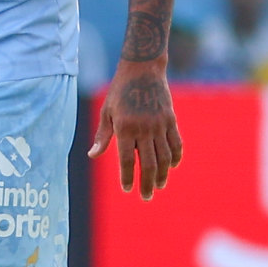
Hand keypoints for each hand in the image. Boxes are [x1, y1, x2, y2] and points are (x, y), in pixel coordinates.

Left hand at [88, 62, 182, 200]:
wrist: (143, 69)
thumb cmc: (119, 91)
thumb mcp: (107, 112)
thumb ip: (102, 136)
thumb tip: (92, 155)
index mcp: (125, 127)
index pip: (128, 160)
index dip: (128, 177)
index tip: (127, 189)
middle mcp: (144, 128)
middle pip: (149, 163)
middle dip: (147, 183)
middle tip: (146, 197)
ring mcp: (160, 124)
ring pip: (164, 156)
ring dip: (163, 174)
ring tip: (159, 185)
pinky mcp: (170, 119)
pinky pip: (176, 143)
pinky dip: (175, 157)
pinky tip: (171, 166)